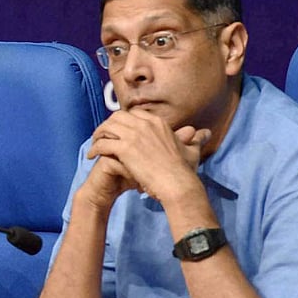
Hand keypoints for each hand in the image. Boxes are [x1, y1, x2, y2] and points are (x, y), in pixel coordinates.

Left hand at [86, 110, 209, 205]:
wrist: (178, 184)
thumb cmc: (184, 171)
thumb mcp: (190, 150)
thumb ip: (194, 139)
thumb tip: (205, 132)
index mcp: (158, 122)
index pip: (132, 114)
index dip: (122, 121)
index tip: (117, 131)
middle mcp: (145, 124)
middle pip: (116, 117)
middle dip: (106, 126)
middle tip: (101, 137)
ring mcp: (134, 135)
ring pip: (106, 127)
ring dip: (97, 136)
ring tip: (94, 146)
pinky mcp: (125, 148)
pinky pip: (102, 143)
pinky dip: (94, 149)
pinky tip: (92, 156)